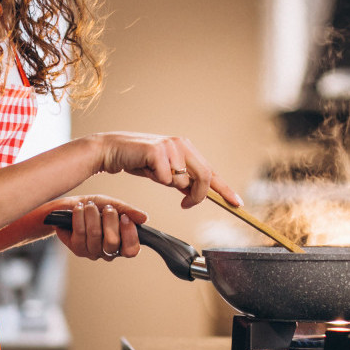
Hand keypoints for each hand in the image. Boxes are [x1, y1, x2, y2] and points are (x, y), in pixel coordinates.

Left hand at [52, 195, 144, 260]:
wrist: (73, 206)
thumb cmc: (96, 207)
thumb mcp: (114, 204)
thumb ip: (129, 211)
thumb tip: (144, 218)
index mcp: (122, 243)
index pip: (131, 250)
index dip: (129, 235)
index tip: (124, 217)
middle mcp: (108, 252)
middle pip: (112, 242)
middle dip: (109, 220)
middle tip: (106, 208)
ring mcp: (92, 252)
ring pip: (95, 235)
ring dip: (92, 215)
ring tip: (89, 205)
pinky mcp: (77, 249)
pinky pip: (80, 233)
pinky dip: (79, 217)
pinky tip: (79, 209)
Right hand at [92, 132, 243, 208]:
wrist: (113, 150)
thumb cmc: (138, 160)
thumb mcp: (164, 173)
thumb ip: (182, 182)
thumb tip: (196, 194)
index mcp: (187, 148)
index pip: (211, 171)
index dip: (225, 189)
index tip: (237, 203)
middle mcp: (182, 144)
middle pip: (204, 176)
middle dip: (198, 196)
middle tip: (186, 204)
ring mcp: (171, 146)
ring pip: (183, 181)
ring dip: (169, 184)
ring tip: (152, 173)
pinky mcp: (158, 150)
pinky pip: (166, 179)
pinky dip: (156, 179)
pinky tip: (145, 168)